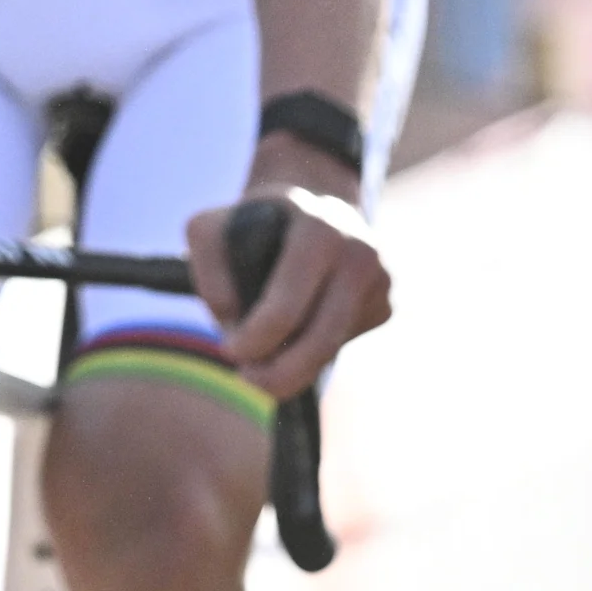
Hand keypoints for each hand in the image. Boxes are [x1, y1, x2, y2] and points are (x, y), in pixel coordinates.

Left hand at [185, 175, 389, 401]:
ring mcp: (379, 281)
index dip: (256, 338)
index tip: (229, 350)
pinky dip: (313, 354)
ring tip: (261, 379)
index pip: (288, 305)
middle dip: (280, 371)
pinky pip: (344, 343)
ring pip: (334, 347)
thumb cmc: (251, 224)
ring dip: (295, 372)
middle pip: (320, 338)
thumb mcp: (210, 229)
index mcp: (317, 228)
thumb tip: (233, 321)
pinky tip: (292, 340)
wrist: (312, 209)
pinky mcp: (384, 305)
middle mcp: (359, 252)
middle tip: (248, 381)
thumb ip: (207, 272)